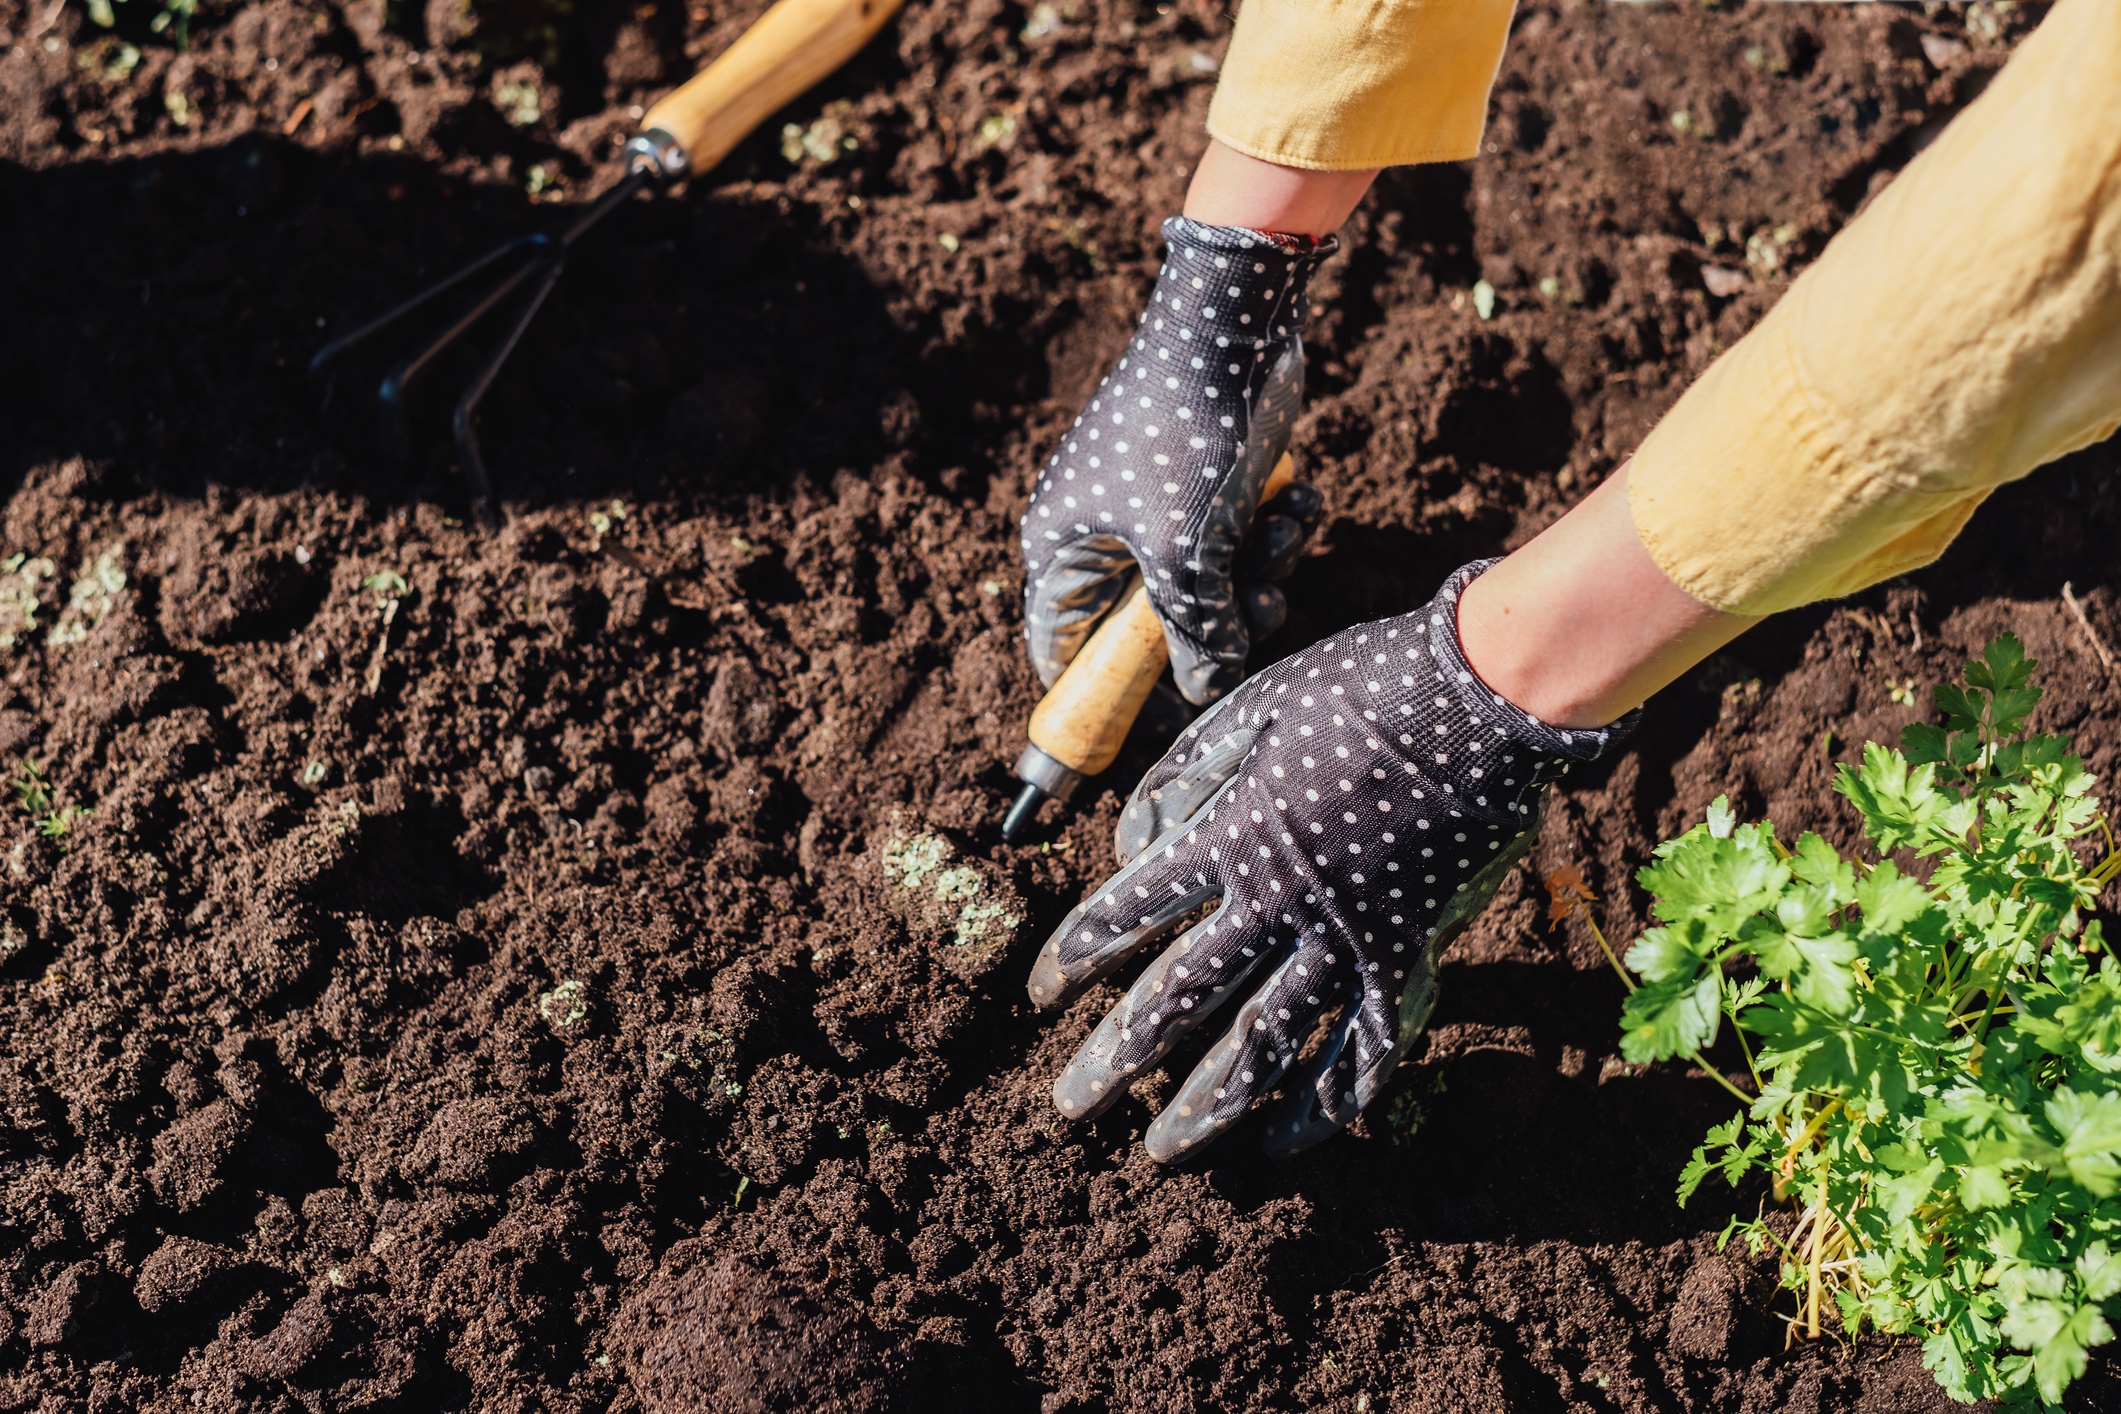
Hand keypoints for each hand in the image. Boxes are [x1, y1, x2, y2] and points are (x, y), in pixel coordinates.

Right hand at [1021, 218, 1336, 705]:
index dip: (1107, 696)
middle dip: (1218, 622)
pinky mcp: (1205, 486)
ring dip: (1258, 572)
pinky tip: (1299, 501)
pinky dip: (1272, 532)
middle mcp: (1099, 532)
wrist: (1235, 323)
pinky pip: (1235, 542)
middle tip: (1259, 605)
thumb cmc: (1188, 433)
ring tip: (1281, 531)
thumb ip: (1193, 632)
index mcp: (1062, 547)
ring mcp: (1153, 508)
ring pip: (1206, 587)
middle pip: (1152, 629)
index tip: (1158, 727)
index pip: (1063, 652)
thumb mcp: (1187, 552)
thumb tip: (1205, 688)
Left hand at [1025, 561, 1637, 1161]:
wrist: (1482, 698)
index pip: (1127, 912)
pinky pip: (1362, 1051)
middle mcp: (1276, 903)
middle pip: (1178, 998)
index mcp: (1228, 837)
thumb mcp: (1251, 707)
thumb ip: (1182, 777)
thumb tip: (1134, 846)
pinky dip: (1324, 1103)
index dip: (1076, 955)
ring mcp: (1344, 940)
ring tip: (1163, 1151)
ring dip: (1206, 1104)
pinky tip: (1285, 1138)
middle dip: (1116, 1060)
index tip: (1041, 995)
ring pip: (1262, 1044)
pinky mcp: (1407, 959)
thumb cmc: (1361, 689)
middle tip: (1071, 1107)